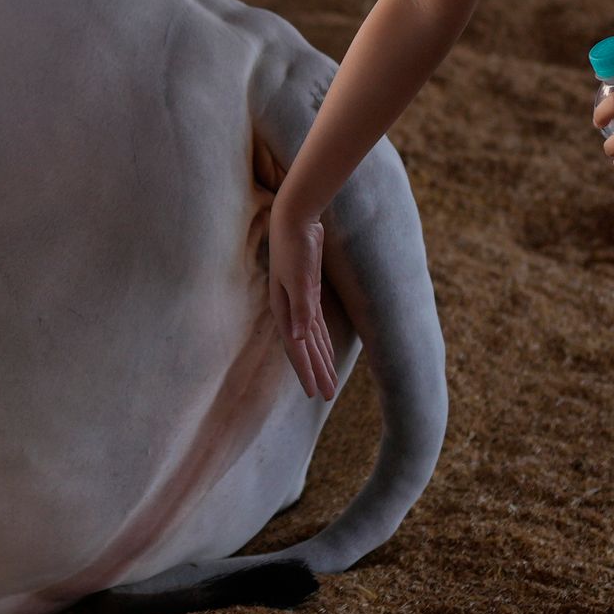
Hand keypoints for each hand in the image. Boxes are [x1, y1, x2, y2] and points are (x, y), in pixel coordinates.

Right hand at [262, 189, 338, 401]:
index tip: (315, 393)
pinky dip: (322, 340)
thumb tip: (299, 338)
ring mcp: (299, 302)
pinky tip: (327, 351)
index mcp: (283, 309)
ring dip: (321, 359)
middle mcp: (289, 310)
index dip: (306, 371)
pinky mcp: (308, 293)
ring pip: (311, 339)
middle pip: (304, 348)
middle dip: (316, 371)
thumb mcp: (299, 278)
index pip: (296, 348)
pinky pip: (316, 325)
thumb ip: (300, 308)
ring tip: (330, 381)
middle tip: (327, 395)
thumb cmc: (294, 246)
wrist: (294, 218)